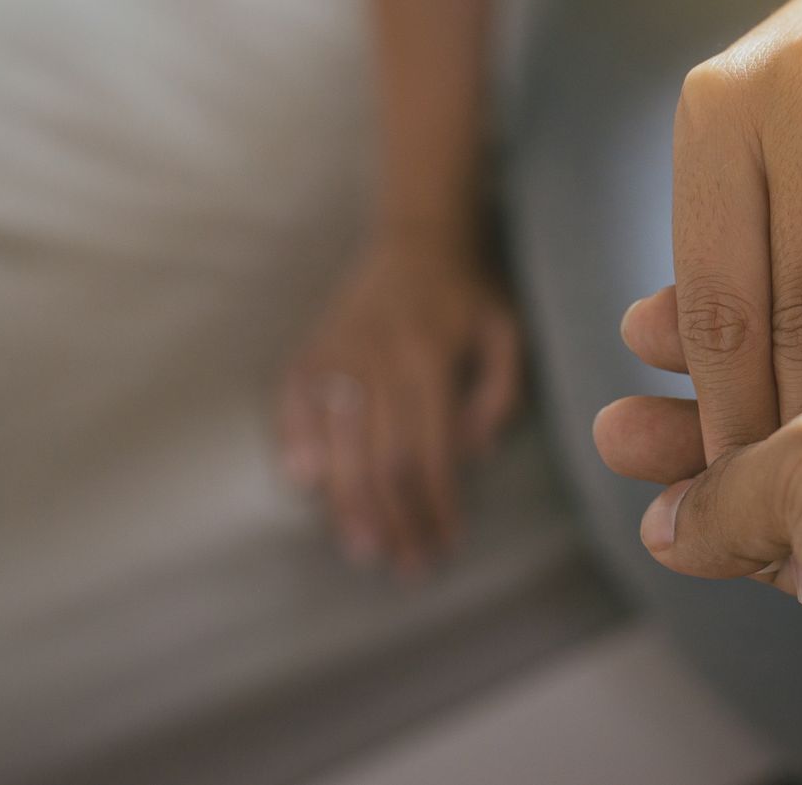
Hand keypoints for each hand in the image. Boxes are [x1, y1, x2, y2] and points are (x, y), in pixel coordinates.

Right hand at [277, 235, 520, 578]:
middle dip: (395, 520)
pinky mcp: (310, 350)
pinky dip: (295, 446)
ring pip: (336, 445)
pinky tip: (306, 486)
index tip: (445, 545)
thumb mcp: (507, 334)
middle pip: (379, 461)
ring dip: (347, 503)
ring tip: (363, 547)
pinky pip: (293, 407)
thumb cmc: (470, 294)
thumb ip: (500, 394)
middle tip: (405, 567)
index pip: (429, 454)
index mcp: (427, 360)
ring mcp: (336, 355)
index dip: (436, 506)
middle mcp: (375, 361)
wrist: (417, 235)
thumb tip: (473, 453)